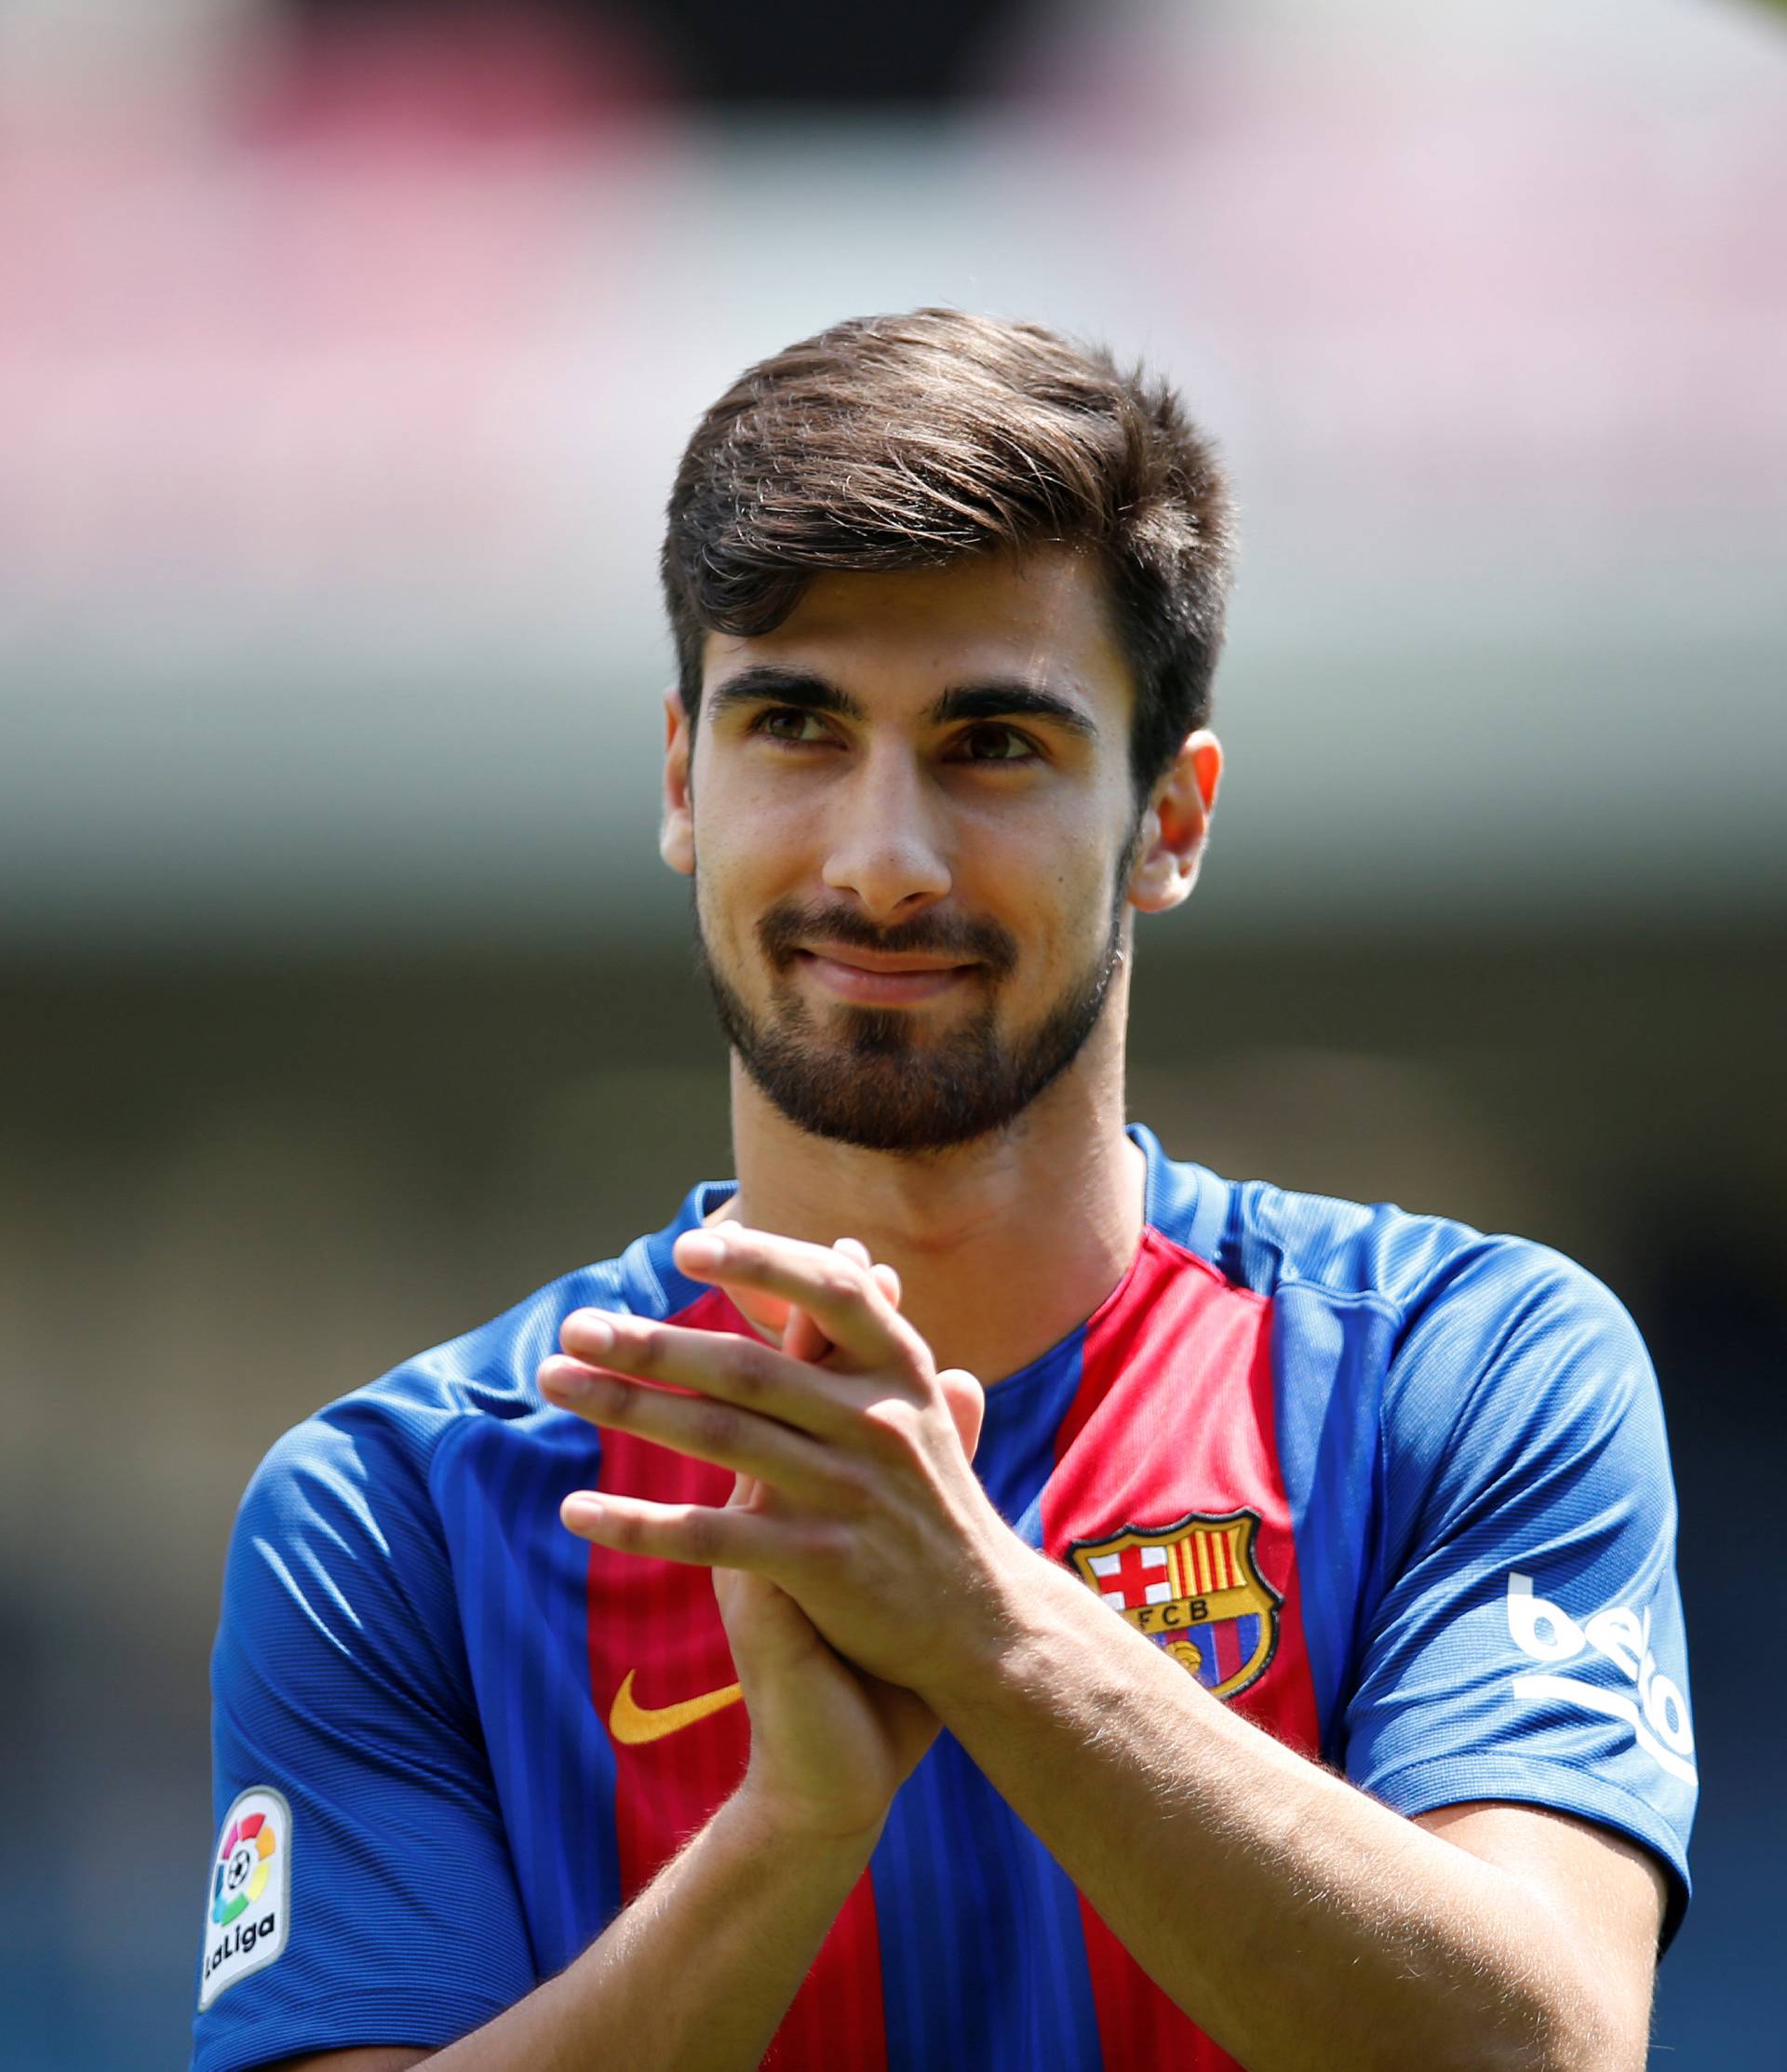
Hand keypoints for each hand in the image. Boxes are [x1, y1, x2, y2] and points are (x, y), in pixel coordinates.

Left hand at [541, 1224, 1010, 1730]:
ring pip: (721, 1436)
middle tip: (576, 1325)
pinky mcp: (825, 1564)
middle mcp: (879, 1423)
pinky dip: (639, 1522)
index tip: (684, 1247)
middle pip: (748, 1367)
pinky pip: (714, 1536)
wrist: (989, 1631)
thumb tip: (859, 1252)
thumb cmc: (939, 1512)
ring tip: (554, 1382)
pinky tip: (576, 1511)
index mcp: (902, 1374)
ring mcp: (852, 1493)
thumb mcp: (925, 1413)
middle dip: (652, 1341)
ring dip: (628, 1405)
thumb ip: (881, 1340)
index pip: (831, 1294)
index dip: (761, 1263)